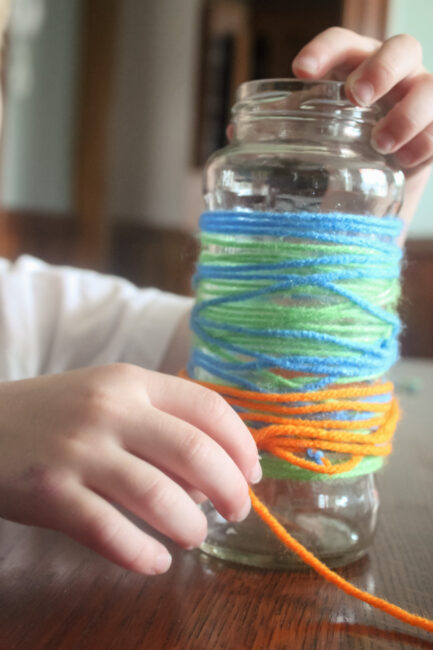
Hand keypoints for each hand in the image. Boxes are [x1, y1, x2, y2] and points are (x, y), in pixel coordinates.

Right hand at [0, 364, 259, 573]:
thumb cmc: (54, 414)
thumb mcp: (107, 398)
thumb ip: (158, 423)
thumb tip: (212, 475)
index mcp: (130, 381)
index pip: (208, 407)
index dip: (241, 444)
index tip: (252, 474)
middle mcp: (109, 410)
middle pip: (195, 453)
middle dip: (230, 490)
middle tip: (237, 512)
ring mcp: (79, 451)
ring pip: (160, 497)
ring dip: (191, 526)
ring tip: (195, 536)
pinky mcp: (51, 494)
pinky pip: (111, 533)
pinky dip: (143, 554)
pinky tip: (155, 562)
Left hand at [292, 28, 432, 227]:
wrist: (375, 193)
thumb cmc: (340, 155)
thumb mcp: (312, 140)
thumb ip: (285, 130)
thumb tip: (235, 131)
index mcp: (355, 70)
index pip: (342, 44)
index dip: (324, 51)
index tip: (299, 71)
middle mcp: (392, 78)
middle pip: (398, 49)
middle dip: (378, 70)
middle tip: (356, 98)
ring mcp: (419, 101)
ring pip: (428, 86)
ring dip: (406, 112)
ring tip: (380, 142)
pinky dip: (426, 140)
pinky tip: (404, 160)